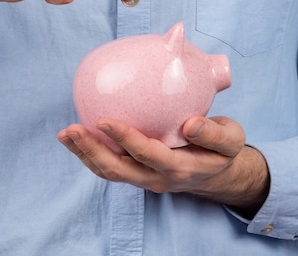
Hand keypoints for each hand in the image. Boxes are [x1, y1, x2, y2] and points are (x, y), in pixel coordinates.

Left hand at [57, 116, 269, 218]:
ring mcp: (144, 178)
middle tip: (71, 129)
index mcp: (179, 167)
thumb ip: (215, 133)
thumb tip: (189, 123)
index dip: (125, 138)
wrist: (217, 173)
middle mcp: (157, 177)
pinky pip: (110, 168)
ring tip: (66, 134)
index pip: (147, 154)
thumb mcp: (232, 140)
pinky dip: (90, 154)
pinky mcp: (136, 173)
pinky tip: (77, 138)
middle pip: (118, 170)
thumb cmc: (222, 151)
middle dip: (91, 150)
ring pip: (109, 172)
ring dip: (85, 154)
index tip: (104, 120)